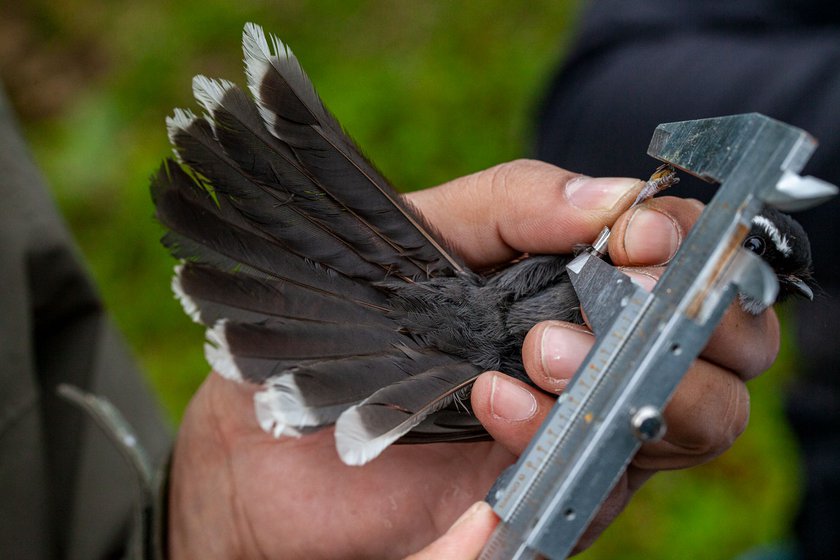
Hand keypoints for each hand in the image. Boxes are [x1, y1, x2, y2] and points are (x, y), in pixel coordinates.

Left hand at [167, 160, 778, 557]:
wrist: (270, 434)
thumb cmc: (345, 324)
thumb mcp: (421, 235)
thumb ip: (510, 204)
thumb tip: (613, 194)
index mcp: (581, 288)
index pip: (691, 265)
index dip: (693, 243)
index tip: (643, 231)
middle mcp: (600, 361)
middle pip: (726, 348)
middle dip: (695, 320)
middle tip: (618, 292)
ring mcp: (581, 432)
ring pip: (696, 419)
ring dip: (644, 381)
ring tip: (542, 354)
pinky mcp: (545, 499)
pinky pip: (603, 478)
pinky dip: (564, 436)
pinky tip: (496, 405)